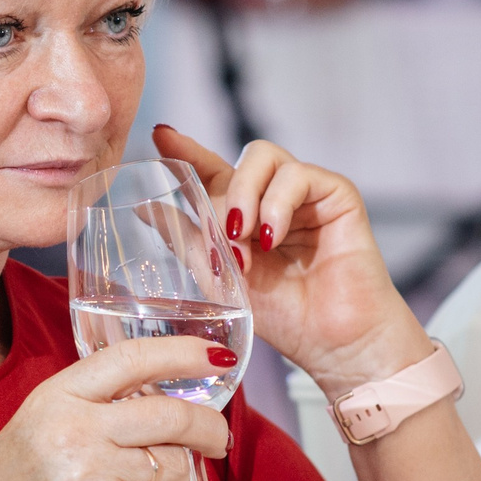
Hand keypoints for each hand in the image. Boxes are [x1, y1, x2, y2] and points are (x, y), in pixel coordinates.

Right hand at [0, 336, 228, 480]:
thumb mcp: (39, 420)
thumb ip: (95, 403)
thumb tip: (166, 394)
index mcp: (59, 395)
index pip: (133, 358)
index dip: (184, 353)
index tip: (217, 357)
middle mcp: (76, 429)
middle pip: (172, 415)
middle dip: (209, 428)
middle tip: (216, 439)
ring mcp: (92, 474)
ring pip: (176, 466)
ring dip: (176, 478)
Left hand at [152, 123, 430, 395]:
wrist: (334, 344)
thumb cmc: (285, 318)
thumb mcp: (221, 279)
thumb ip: (186, 240)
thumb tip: (143, 209)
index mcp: (246, 214)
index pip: (212, 170)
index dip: (186, 150)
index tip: (160, 136)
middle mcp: (274, 197)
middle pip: (235, 160)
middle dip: (220, 198)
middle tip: (225, 241)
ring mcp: (306, 193)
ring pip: (263, 156)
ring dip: (245, 195)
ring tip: (246, 239)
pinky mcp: (337, 194)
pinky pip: (297, 175)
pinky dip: (277, 203)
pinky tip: (273, 237)